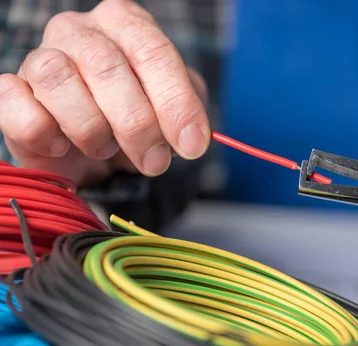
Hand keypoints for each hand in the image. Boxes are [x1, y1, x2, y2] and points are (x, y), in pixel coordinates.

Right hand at [0, 0, 209, 184]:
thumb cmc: (134, 117)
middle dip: (137, 124)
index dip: (175, 102)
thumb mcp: (170, 110)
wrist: (90, 146)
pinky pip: (18, 107)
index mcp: (125, 24)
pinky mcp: (11, 92)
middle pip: (106, 64)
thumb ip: (185, 114)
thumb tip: (192, 137)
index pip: (152, 51)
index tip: (191, 144)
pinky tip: (63, 146)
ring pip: (56, 78)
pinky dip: (45, 134)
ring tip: (105, 148)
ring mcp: (39, 57)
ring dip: (90, 128)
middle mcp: (79, 31)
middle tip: (155, 162)